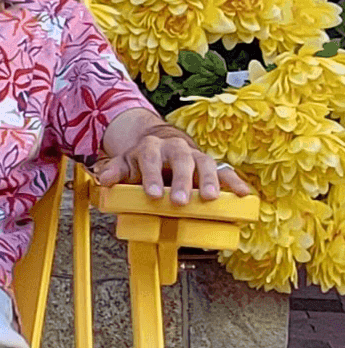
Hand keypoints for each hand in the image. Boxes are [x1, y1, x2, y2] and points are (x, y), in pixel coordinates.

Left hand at [97, 122, 250, 205]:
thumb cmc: (142, 161)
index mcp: (152, 147)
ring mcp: (195, 156)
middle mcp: (176, 148)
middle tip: (181, 202)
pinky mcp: (211, 166)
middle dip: (182, 181)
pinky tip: (243, 194)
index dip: (152, 176)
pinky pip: (225, 172)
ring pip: (205, 163)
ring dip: (209, 181)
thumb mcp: (125, 164)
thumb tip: (105, 180)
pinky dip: (235, 182)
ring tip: (212, 199)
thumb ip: (115, 172)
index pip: (151, 158)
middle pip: (181, 160)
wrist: (161, 146)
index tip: (153, 195)